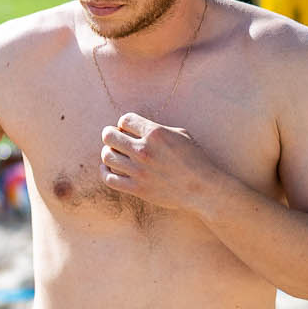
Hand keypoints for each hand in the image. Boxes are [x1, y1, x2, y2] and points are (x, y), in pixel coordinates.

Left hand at [99, 112, 225, 211]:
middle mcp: (144, 150)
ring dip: (108, 152)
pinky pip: (109, 178)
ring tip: (114, 154)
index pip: (125, 120)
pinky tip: (108, 168)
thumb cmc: (195, 159)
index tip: (129, 130)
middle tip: (115, 139)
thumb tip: (138, 127)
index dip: (125, 124)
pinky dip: (104, 171)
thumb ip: (158, 129)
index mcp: (155, 133)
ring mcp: (139, 170)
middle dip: (110, 135)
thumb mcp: (181, 134)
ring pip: (107, 156)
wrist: (203, 188)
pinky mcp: (137, 188)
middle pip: (109, 136)